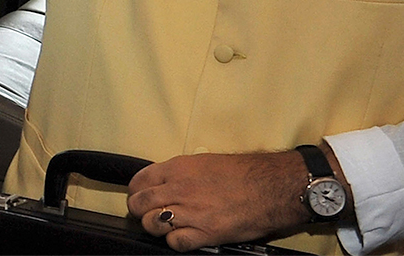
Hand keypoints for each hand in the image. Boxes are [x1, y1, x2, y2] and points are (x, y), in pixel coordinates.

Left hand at [127, 151, 311, 251]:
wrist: (268, 186)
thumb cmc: (242, 173)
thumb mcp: (203, 162)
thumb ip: (179, 172)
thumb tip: (163, 183)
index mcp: (178, 167)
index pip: (139, 180)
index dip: (135, 191)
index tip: (138, 195)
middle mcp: (179, 188)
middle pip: (139, 203)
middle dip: (139, 210)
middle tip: (146, 213)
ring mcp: (190, 212)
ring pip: (151, 223)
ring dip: (155, 226)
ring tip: (165, 226)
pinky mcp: (204, 233)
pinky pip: (175, 242)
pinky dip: (175, 241)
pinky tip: (182, 236)